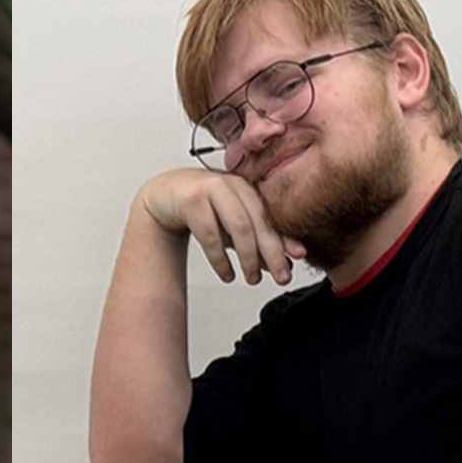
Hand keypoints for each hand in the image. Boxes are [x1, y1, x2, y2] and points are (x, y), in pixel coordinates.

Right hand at [137, 168, 304, 284]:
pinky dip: (220, 259)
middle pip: (258, 221)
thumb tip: (280, 263)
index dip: (286, 237)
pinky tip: (227, 273)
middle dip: (272, 252)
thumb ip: (255, 240)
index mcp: (247, 187)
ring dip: (248, 257)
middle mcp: (232, 184)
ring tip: (252, 278)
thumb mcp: (230, 226)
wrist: (163, 195)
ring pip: (238, 226)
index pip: (272, 215)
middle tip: (281, 276)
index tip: (298, 257)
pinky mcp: (191, 200)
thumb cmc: (200, 208)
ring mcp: (211, 189)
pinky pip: (210, 234)